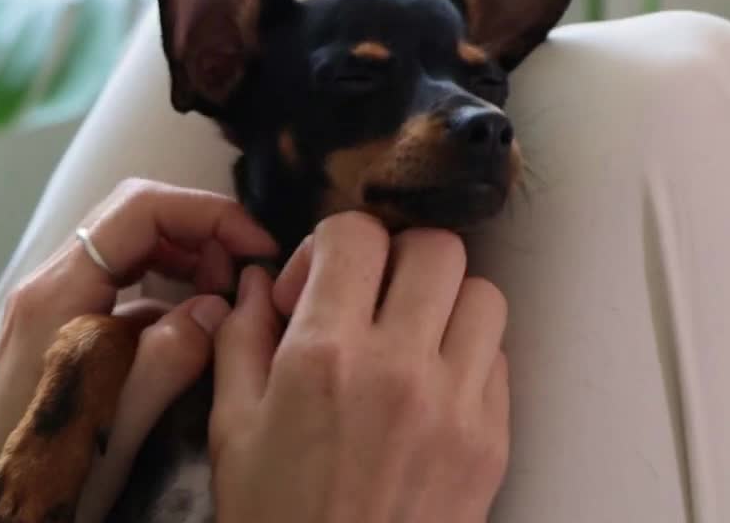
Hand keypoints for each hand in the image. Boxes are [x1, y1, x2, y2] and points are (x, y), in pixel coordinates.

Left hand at [0, 179, 275, 522]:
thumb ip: (171, 356)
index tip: (257, 247)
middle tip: (243, 278)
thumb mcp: (119, 421)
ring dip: (184, 262)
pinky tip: (190, 336)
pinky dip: (164, 296)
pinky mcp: (59, 329)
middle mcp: (50, 285)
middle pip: (134, 217)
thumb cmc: (41, 475)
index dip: (209, 214)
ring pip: (129, 250)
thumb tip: (217, 308)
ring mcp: (52, 305)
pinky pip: (119, 289)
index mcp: (60, 293)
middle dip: (199, 233)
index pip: (141, 207)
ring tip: (224, 303)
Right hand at [210, 212, 509, 522]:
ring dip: (442, 301)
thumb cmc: (275, 517)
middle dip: (393, 259)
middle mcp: (400, 368)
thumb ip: (240, 338)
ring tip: (405, 335)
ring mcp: (457, 405)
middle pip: (434, 248)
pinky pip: (499, 360)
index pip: (354, 234)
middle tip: (366, 296)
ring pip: (483, 295)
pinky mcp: (492, 441)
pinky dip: (467, 355)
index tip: (310, 285)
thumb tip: (255, 283)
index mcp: (325, 355)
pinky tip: (429, 384)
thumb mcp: (230, 427)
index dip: (327, 246)